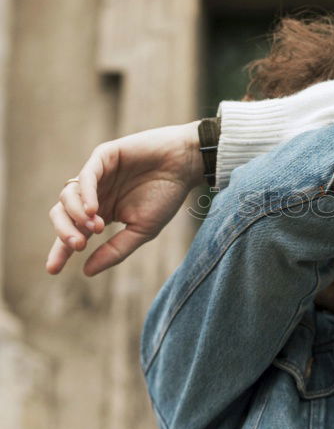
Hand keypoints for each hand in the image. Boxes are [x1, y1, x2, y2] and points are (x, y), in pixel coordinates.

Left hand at [46, 122, 203, 275]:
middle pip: (62, 214)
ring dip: (76, 215)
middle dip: (64, 232)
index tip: (53, 270)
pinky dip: (86, 194)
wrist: (185, 165)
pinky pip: (86, 176)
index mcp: (101, 213)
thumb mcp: (142, 231)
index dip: (61, 250)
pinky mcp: (104, 156)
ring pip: (68, 195)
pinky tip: (93, 210)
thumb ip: (115, 250)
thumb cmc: (167, 196)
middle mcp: (94, 194)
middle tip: (78, 246)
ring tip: (98, 227)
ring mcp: (96, 175)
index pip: (74, 232)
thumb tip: (87, 272)